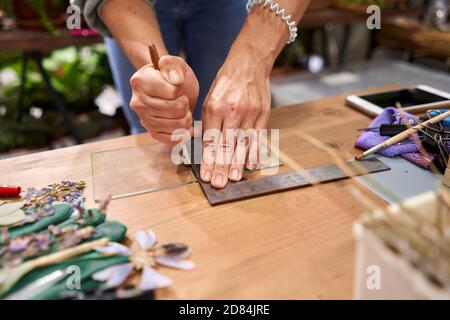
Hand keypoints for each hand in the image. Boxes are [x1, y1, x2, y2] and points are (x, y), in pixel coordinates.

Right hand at [130, 55, 198, 144]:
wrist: (170, 90)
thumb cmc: (173, 77)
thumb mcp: (176, 64)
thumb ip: (173, 66)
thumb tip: (175, 80)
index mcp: (140, 81)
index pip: (174, 92)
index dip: (181, 90)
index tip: (177, 87)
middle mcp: (138, 102)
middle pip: (177, 109)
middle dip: (186, 104)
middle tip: (182, 100)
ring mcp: (144, 119)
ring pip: (179, 125)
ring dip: (187, 118)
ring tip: (183, 111)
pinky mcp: (152, 133)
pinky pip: (173, 139)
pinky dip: (183, 133)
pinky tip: (182, 124)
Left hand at [200, 50, 270, 188]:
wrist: (249, 63)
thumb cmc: (226, 81)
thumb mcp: (210, 97)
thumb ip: (208, 121)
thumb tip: (206, 146)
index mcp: (214, 107)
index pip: (211, 140)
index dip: (208, 160)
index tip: (206, 175)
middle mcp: (232, 111)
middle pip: (226, 145)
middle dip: (221, 167)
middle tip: (218, 183)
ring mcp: (249, 113)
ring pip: (242, 144)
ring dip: (237, 163)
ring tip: (233, 179)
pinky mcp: (263, 113)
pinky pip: (258, 136)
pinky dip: (254, 152)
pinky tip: (250, 165)